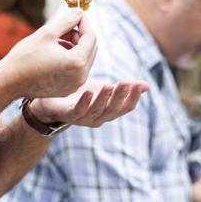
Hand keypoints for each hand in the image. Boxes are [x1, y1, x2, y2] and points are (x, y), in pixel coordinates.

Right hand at [0, 9, 96, 99]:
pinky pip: (76, 70)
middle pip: (90, 49)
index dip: (84, 23)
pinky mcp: (67, 89)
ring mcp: (74, 85)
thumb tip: (78, 12)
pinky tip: (54, 52)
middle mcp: (80, 77)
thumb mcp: (47, 33)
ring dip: (74, 46)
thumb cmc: (25, 57)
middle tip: (64, 26)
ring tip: (56, 39)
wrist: (9, 82)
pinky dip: (70, 58)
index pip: (91, 38)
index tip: (77, 14)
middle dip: (79, 35)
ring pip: (83, 59)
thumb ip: (66, 21)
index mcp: (77, 63)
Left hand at [29, 79, 149, 127]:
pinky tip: (89, 92)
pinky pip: (78, 111)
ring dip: (104, 99)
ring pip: (97, 111)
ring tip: (109, 85)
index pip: (126, 108)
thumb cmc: (81, 95)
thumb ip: (123, 89)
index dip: (134, 97)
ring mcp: (84, 119)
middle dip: (120, 96)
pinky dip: (84, 103)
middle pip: (113, 110)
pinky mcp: (68, 116)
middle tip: (126, 82)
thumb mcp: (104, 89)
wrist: (52, 101)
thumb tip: (147, 85)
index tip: (139, 84)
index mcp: (109, 112)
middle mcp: (99, 118)